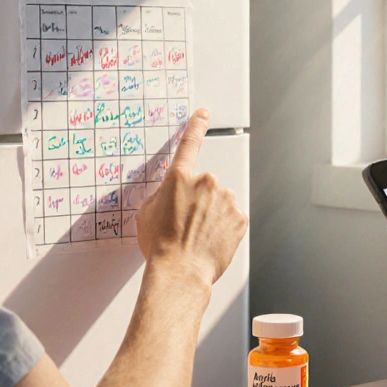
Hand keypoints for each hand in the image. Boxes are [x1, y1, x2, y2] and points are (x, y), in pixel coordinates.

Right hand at [136, 108, 247, 286]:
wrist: (180, 271)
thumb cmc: (160, 245)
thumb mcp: (146, 213)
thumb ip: (161, 195)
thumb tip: (170, 195)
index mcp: (179, 178)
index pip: (189, 144)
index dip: (196, 126)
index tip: (203, 115)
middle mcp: (206, 182)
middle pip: (205, 186)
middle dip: (199, 200)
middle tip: (186, 223)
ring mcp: (226, 200)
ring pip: (220, 203)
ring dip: (212, 215)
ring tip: (197, 236)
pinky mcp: (240, 218)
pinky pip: (232, 219)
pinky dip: (224, 229)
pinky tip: (211, 241)